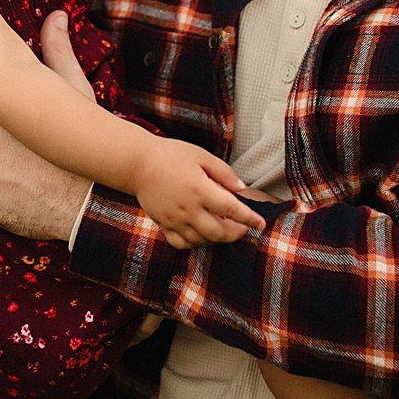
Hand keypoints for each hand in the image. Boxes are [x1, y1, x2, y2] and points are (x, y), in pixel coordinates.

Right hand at [131, 139, 265, 248]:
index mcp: (199, 188)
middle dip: (235, 233)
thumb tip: (242, 189)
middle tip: (241, 226)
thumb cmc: (170, 155)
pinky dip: (195, 243)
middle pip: (219, 232)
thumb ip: (224, 173)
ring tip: (221, 225)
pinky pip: (182, 244)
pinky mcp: (163, 224)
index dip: (249, 218)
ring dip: (216, 238)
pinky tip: (200, 233)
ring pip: (202, 241)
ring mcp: (174, 219)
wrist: (137, 163)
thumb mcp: (201, 155)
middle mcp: (188, 208)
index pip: (231, 209)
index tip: (261, 224)